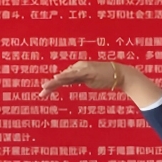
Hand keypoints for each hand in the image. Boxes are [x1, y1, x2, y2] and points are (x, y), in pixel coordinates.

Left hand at [40, 61, 161, 109]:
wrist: (120, 75)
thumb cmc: (105, 77)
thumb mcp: (89, 80)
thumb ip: (79, 80)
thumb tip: (69, 82)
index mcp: (78, 69)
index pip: (63, 78)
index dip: (52, 86)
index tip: (43, 93)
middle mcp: (78, 67)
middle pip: (61, 78)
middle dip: (50, 86)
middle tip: (40, 93)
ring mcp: (82, 68)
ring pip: (65, 76)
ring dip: (53, 82)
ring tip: (43, 87)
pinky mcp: (87, 71)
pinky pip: (74, 75)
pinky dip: (64, 76)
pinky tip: (56, 78)